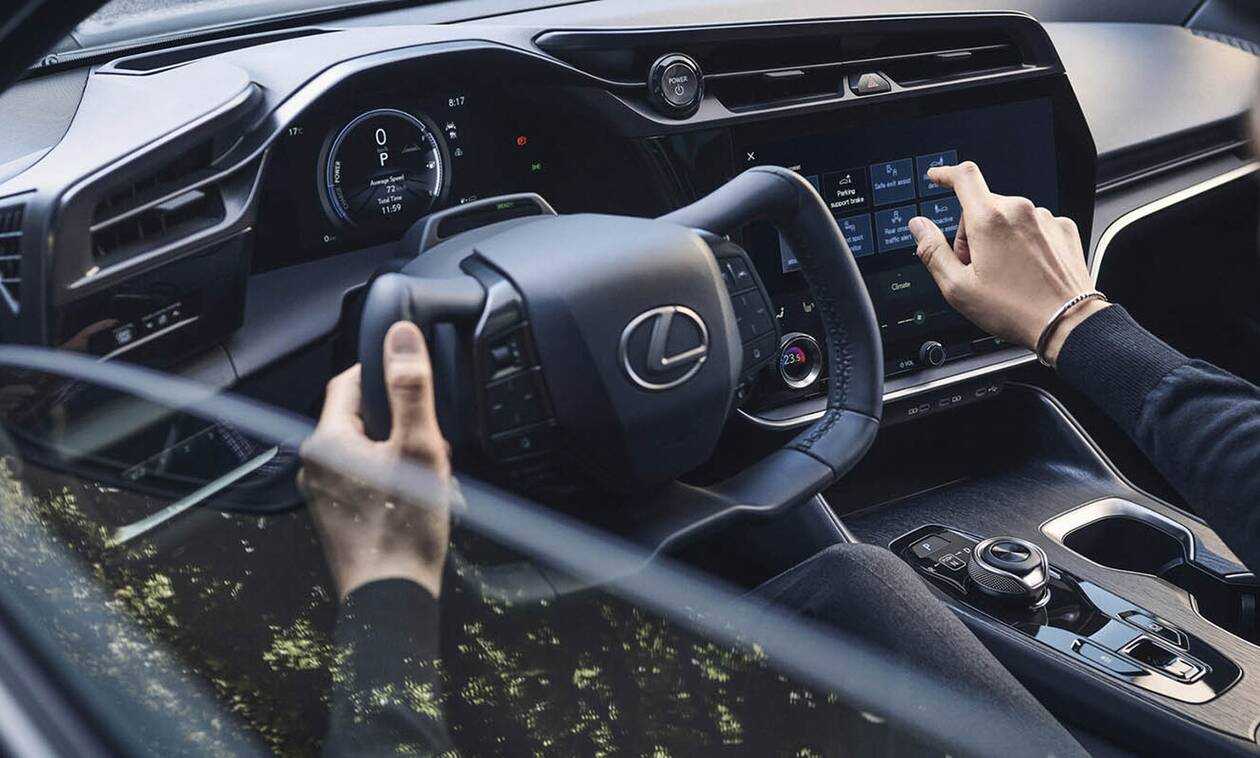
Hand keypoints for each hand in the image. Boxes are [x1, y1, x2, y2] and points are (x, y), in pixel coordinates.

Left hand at [298, 322, 450, 600]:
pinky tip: (418, 497)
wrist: (392, 597)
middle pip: (362, 418)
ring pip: (366, 450)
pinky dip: (392, 478)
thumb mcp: (419, 447)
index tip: (414, 379)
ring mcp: (322, 493)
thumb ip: (410, 387)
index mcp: (326, 440)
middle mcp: (314, 465)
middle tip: (431, 441)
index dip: (383, 371)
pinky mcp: (337, 516)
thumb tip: (402, 338)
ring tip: (429, 475)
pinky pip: (365, 479)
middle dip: (401, 421)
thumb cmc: (404, 530)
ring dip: (400, 452)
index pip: (349, 380)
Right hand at [908, 161, 1108, 365]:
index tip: (937, 178)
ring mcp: (1045, 219)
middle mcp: (1020, 211)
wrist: (1067, 322)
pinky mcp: (1062, 230)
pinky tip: (1025, 271)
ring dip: (998, 239)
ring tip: (1004, 275)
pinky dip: (1024, 243)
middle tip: (974, 268)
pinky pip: (1033, 227)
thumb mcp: (958, 287)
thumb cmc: (1014, 309)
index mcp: (989, 220)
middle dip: (971, 233)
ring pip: (1008, 218)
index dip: (945, 174)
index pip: (963, 177)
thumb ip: (932, 251)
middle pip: (983, 207)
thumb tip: (918, 226)